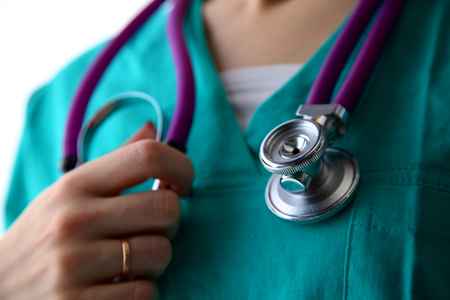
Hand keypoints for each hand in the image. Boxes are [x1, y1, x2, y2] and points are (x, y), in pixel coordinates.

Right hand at [0, 122, 193, 298]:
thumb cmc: (46, 233)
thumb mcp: (70, 190)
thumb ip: (116, 160)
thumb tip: (152, 127)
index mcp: (76, 185)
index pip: (146, 156)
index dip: (180, 166)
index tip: (183, 184)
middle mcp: (74, 220)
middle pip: (166, 207)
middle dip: (172, 220)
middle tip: (156, 227)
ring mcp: (74, 265)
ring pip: (161, 252)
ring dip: (157, 259)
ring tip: (134, 260)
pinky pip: (145, 293)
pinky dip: (142, 290)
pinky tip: (121, 286)